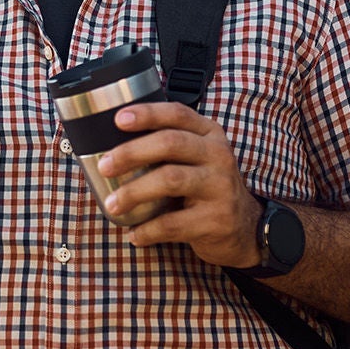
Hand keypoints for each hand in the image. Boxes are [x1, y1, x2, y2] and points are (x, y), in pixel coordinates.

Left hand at [95, 102, 262, 267]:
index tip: (119, 120)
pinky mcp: (216, 220)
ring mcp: (220, 187)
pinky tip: (134, 234)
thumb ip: (168, 145)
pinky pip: (173, 223)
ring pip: (170, 180)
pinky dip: (147, 230)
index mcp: (209, 134)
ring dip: (134, 192)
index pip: (177, 114)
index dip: (147, 113)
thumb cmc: (206, 187)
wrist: (245, 227)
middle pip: (170, 143)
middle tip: (104, 166)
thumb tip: (110, 143)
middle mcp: (218, 155)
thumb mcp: (197, 157)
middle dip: (131, 153)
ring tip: (112, 204)